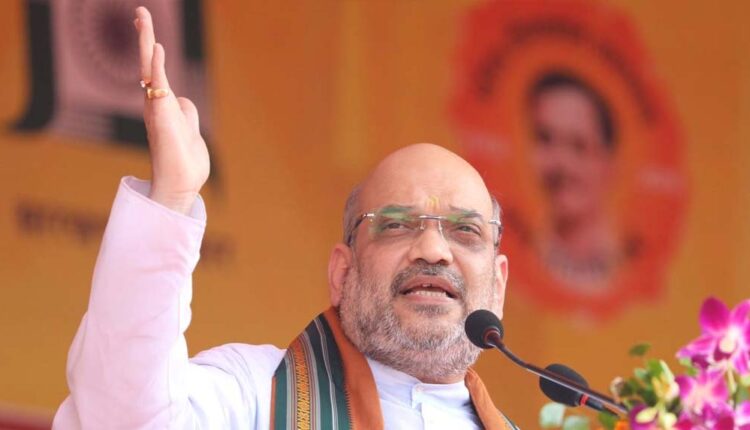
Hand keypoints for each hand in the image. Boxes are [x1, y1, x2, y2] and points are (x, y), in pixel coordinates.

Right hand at [135, 6, 209, 213]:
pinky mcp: (162, 115)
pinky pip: (158, 85)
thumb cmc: (185, 162)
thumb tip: (184, 101)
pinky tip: (156, 47)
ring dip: (146, 41)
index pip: (155, 71)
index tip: (148, 29)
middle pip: (148, 63)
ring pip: (149, 68)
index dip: (151, 49)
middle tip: (141, 11)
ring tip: (143, 16)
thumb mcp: (190, 131)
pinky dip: (156, 65)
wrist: (180, 183)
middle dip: (144, 36)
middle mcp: (156, 103)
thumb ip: (186, 113)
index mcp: (163, 106)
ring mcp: (157, 108)